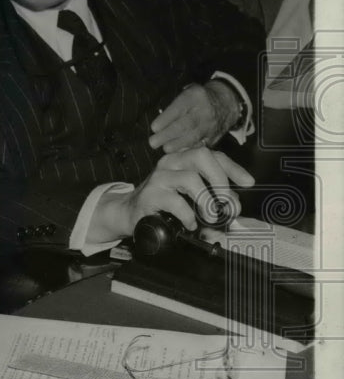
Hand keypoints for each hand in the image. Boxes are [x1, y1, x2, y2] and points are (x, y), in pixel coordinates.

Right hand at [95, 147, 253, 237]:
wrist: (129, 214)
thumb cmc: (163, 206)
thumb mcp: (190, 199)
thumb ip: (212, 200)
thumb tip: (233, 209)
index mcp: (183, 160)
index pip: (212, 154)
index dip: (233, 168)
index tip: (248, 183)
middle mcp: (171, 162)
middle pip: (202, 156)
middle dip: (220, 179)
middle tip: (226, 201)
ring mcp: (159, 176)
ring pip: (191, 178)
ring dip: (207, 201)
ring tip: (210, 216)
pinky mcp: (150, 194)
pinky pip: (176, 201)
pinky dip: (188, 215)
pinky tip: (190, 224)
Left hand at [149, 81, 239, 152]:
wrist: (226, 104)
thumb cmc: (198, 99)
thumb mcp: (187, 93)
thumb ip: (173, 106)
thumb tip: (157, 126)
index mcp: (194, 97)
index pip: (178, 109)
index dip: (165, 120)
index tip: (154, 128)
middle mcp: (203, 111)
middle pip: (184, 125)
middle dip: (167, 135)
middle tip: (153, 142)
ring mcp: (210, 126)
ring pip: (192, 138)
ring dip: (176, 145)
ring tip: (164, 148)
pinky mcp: (214, 137)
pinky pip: (201, 146)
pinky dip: (188, 150)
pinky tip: (178, 153)